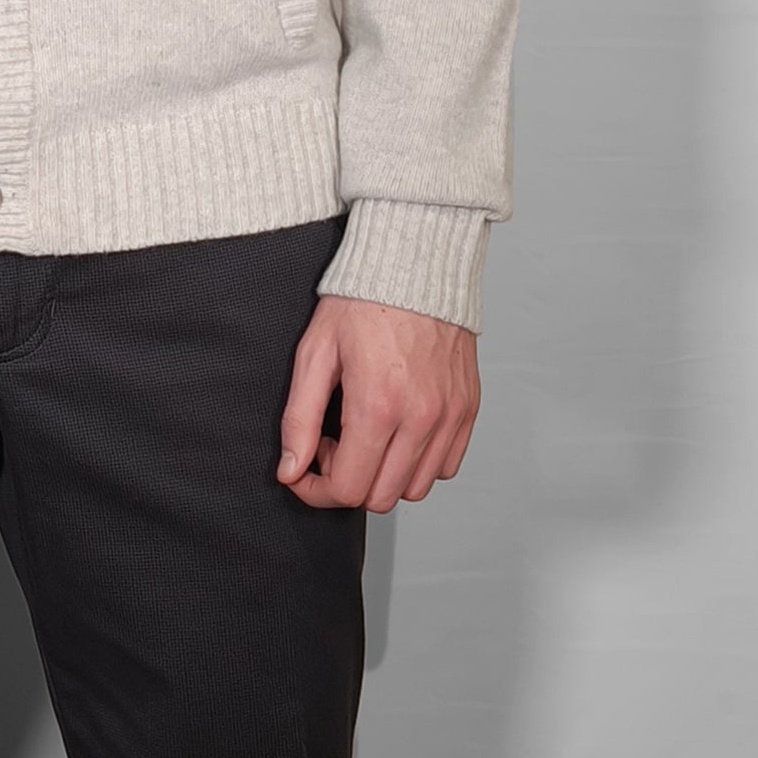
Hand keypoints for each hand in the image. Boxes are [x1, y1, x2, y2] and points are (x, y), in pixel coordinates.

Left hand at [275, 293, 479, 510]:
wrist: (414, 260)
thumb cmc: (360, 299)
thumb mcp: (315, 352)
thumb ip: (298, 418)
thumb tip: (289, 470)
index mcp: (378, 405)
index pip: (348, 490)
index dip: (317, 490)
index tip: (304, 469)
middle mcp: (420, 418)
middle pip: (380, 497)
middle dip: (348, 481)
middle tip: (334, 441)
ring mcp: (449, 415)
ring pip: (416, 487)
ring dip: (384, 474)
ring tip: (366, 431)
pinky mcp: (468, 407)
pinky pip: (446, 465)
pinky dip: (419, 461)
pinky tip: (397, 428)